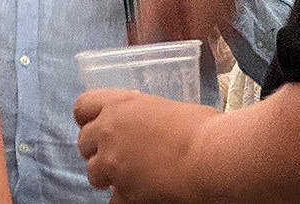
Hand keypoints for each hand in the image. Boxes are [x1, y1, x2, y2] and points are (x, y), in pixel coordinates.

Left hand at [75, 89, 219, 202]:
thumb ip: (146, 116)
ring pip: (93, 173)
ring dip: (108, 176)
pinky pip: (113, 200)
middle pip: (83, 142)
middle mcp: (108, 132)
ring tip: (130, 178)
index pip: (83, 107)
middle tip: (117, 156)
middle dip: (97, 150)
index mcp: (119, 105)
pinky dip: (124, 199)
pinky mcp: (125, 191)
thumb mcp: (170, 110)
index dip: (88, 118)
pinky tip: (139, 196)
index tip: (96, 126)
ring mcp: (113, 163)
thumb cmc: (207, 130)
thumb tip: (150, 124)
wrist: (216, 159)